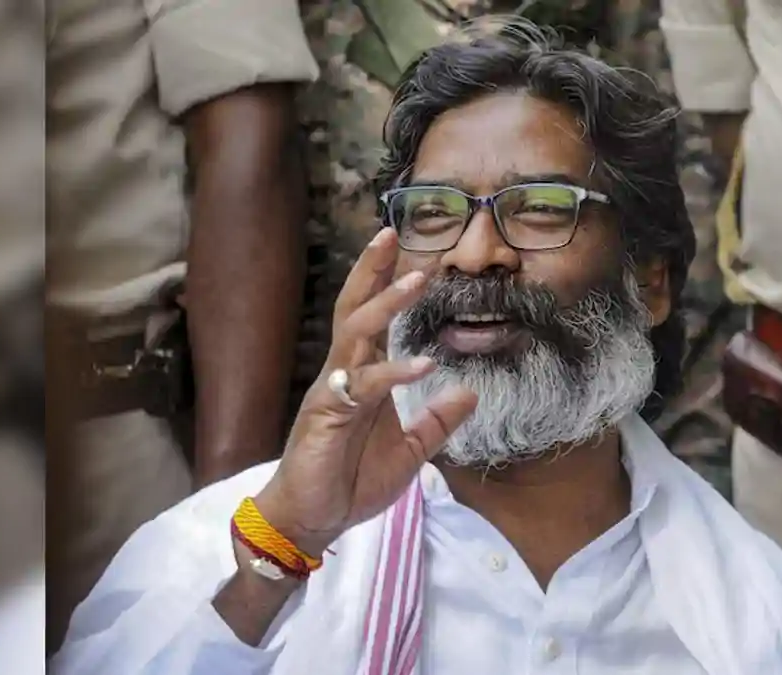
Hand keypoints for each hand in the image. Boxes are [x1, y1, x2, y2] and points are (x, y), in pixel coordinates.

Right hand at [249, 229, 477, 556]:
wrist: (312, 520)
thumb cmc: (350, 482)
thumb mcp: (410, 451)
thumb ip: (437, 421)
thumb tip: (469, 392)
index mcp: (362, 378)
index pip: (372, 319)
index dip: (385, 283)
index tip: (404, 249)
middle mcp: (344, 374)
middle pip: (355, 308)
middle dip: (372, 270)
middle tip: (390, 231)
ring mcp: (332, 392)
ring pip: (355, 333)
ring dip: (386, 303)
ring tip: (416, 278)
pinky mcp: (327, 416)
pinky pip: (363, 386)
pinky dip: (394, 372)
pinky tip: (422, 363)